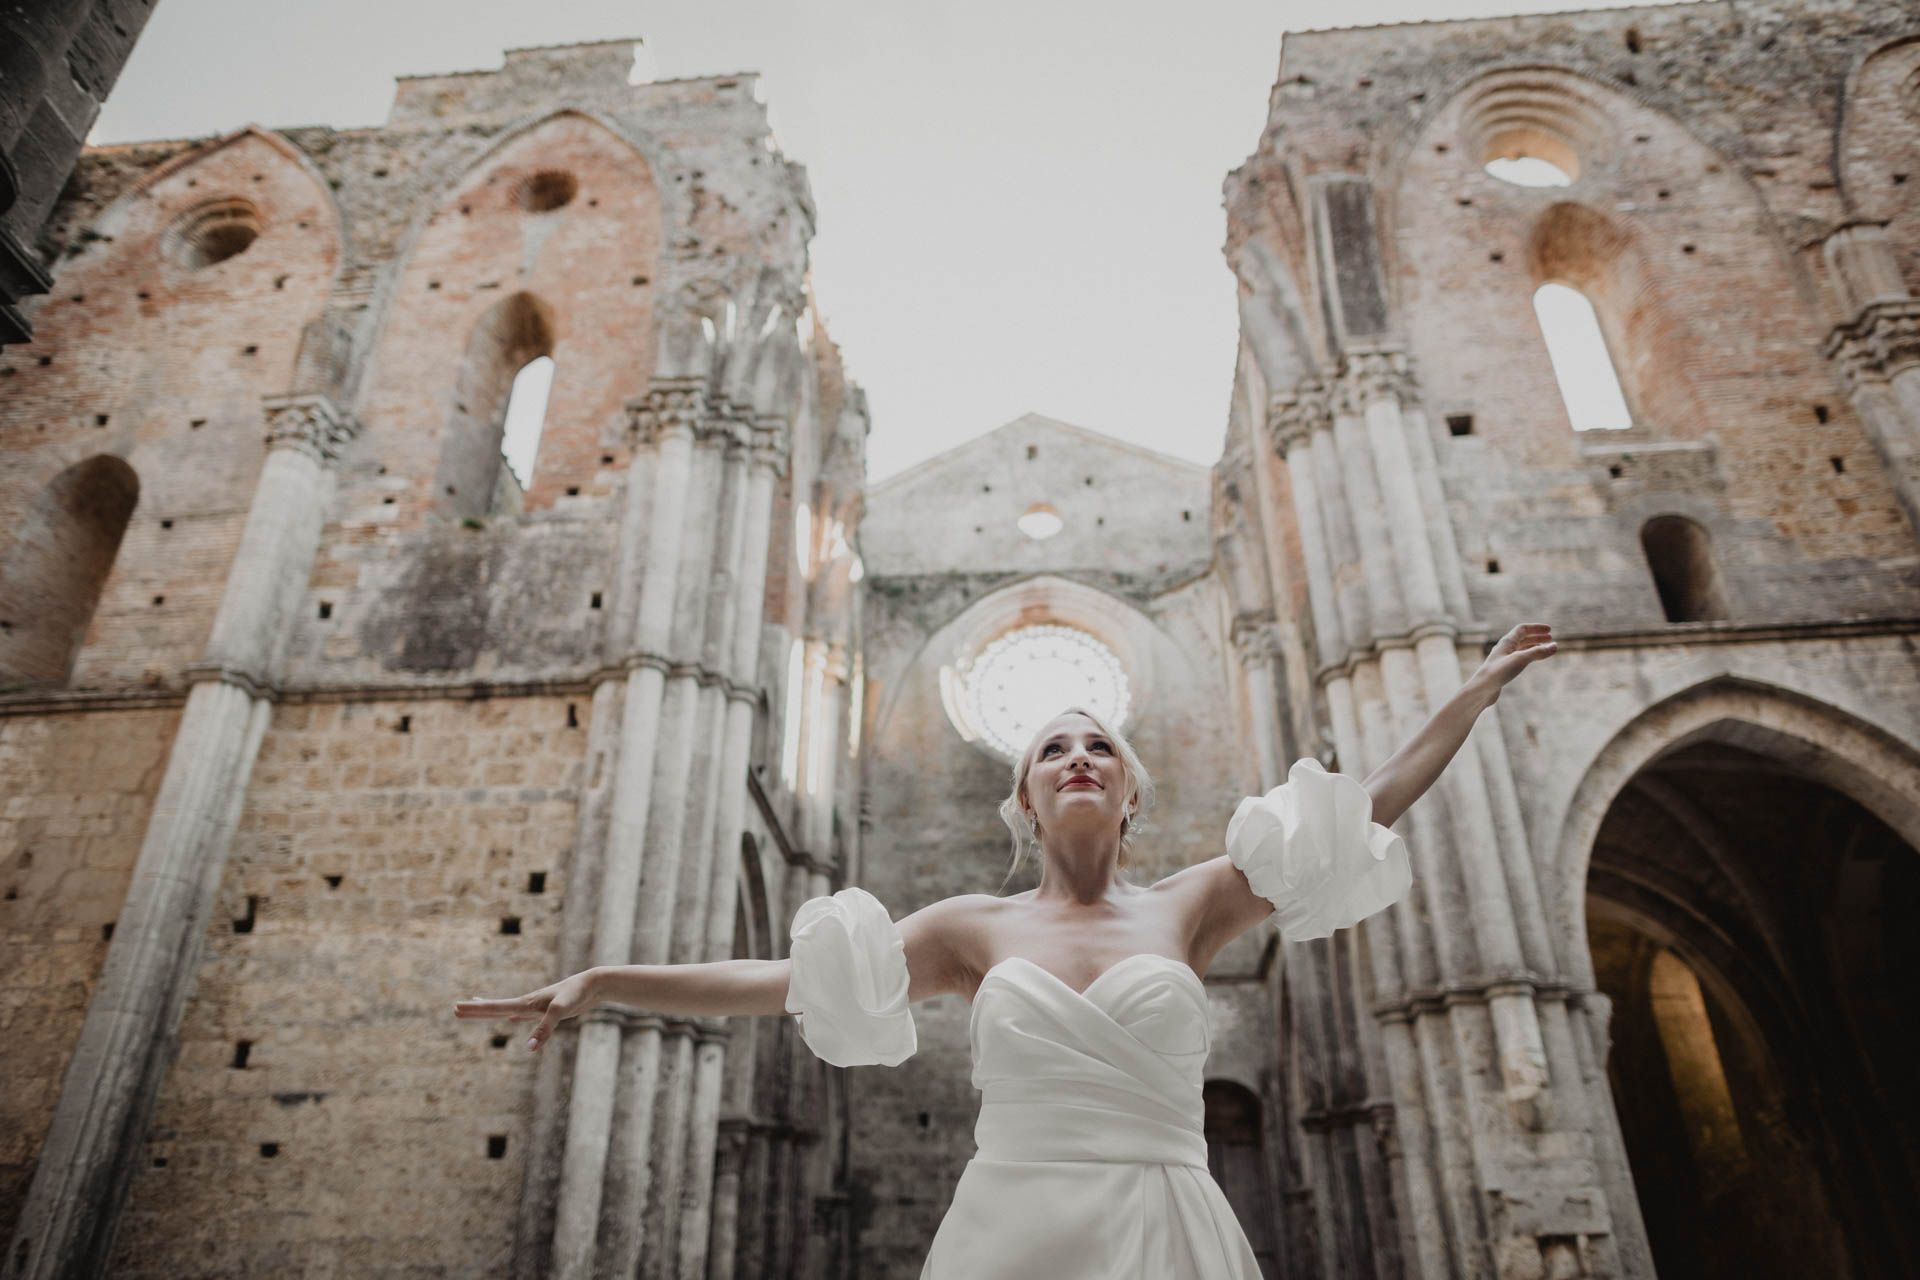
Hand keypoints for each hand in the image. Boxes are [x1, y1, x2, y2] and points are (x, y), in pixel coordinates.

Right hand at [453, 968, 598, 1052]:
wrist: (594, 984)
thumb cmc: (577, 994)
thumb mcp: (560, 1012)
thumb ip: (544, 1030)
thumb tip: (529, 1049)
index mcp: (526, 1003)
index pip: (495, 1007)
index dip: (475, 1009)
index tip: (455, 1008)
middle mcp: (528, 1003)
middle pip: (496, 1007)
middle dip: (476, 1009)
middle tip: (455, 1009)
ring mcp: (536, 1006)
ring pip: (508, 1009)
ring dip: (491, 1009)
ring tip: (477, 1005)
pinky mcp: (547, 1010)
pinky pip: (523, 1014)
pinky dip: (512, 1015)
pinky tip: (512, 1017)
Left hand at [1471, 622, 1556, 695]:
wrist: (1482, 689)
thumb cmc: (1498, 672)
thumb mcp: (1520, 660)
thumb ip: (1538, 652)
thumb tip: (1555, 646)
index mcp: (1506, 642)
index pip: (1523, 629)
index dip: (1536, 628)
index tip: (1550, 630)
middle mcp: (1504, 648)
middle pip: (1522, 638)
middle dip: (1537, 637)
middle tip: (1550, 639)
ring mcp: (1503, 659)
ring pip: (1520, 649)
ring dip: (1533, 647)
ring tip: (1544, 650)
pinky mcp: (1502, 670)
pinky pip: (1517, 659)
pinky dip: (1527, 657)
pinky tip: (1530, 662)